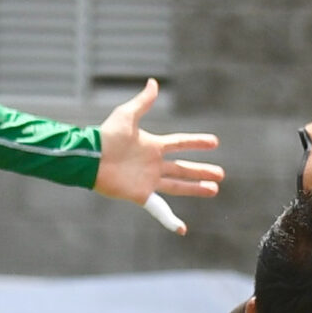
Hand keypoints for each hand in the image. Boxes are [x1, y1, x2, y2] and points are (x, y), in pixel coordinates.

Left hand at [93, 78, 223, 215]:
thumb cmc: (106, 136)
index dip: (196, 142)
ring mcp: (148, 180)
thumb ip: (142, 102)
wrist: (90, 158)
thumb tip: (153, 83)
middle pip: (183, 168)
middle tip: (221, 174)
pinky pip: (158, 209)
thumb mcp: (126, 116)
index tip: (214, 142)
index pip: (180, 143)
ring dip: (196, 189)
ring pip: (177, 186)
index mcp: (153, 146)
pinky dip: (170, 220)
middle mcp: (153, 164)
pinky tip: (182, 229)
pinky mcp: (140, 195)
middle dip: (202, 171)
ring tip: (214, 190)